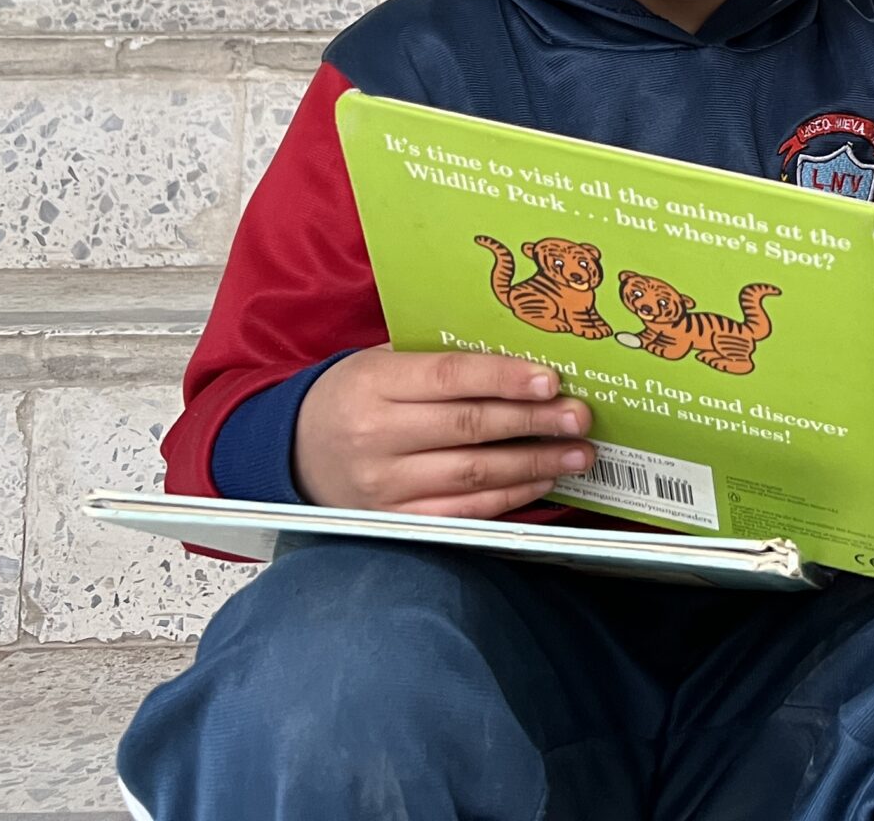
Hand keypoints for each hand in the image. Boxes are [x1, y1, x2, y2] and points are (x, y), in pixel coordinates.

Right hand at [292, 347, 594, 517]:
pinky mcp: (395, 521)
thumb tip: (519, 352)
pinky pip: (463, 511)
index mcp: (374, 384)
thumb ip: (438, 357)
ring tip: (576, 452)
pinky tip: (540, 480)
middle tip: (579, 416)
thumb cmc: (353, 396)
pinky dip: (508, 497)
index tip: (551, 380)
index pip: (450, 377)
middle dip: (534, 422)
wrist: (294, 452)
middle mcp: (376, 436)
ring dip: (534, 463)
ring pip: (473, 474)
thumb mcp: (380, 361)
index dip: (505, 378)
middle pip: (470, 427)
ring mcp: (384, 486)